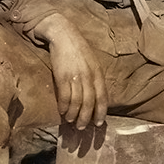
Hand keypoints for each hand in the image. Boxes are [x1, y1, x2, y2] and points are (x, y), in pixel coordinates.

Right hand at [36, 13, 108, 130]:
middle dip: (86, 118)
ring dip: (74, 114)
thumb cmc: (78, 49)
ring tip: (71, 121)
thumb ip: (95, 77)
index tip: (99, 124)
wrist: (63, 34)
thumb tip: (96, 95)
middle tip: (82, 128)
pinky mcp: (61, 76)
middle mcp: (88, 76)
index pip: (102, 97)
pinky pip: (64, 96)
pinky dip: (63, 106)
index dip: (101, 112)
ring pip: (77, 102)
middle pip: (89, 103)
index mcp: (98, 73)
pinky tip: (62, 112)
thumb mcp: (93, 62)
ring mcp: (75, 76)